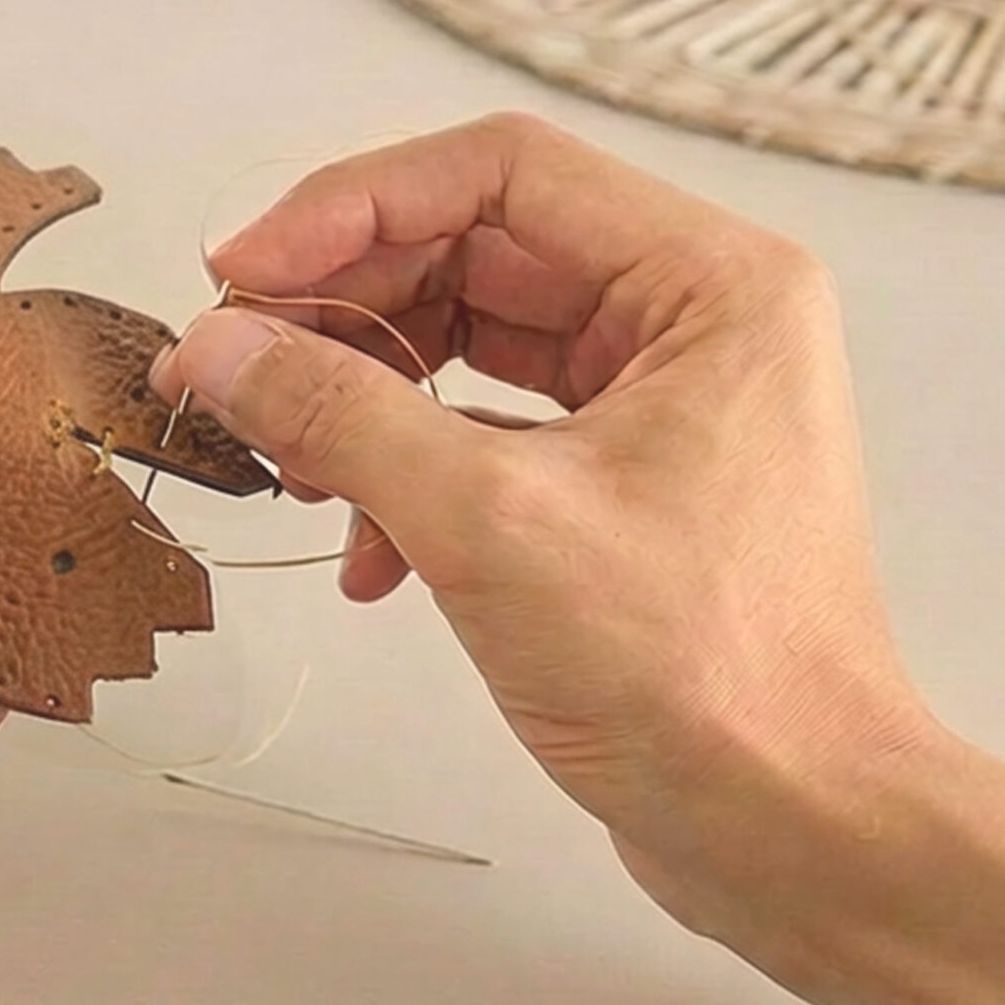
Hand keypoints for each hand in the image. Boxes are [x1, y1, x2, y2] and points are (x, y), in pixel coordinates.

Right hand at [153, 114, 1004, 1004]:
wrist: (792, 831)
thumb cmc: (695, 673)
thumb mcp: (489, 522)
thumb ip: (338, 413)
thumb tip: (213, 343)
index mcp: (709, 283)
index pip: (498, 172)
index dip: (350, 207)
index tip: (239, 274)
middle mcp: (693, 321)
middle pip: (473, 252)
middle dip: (344, 313)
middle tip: (235, 372)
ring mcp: (659, 406)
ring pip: (467, 345)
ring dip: (364, 401)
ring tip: (295, 474)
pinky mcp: (621, 490)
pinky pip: (483, 433)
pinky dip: (407, 477)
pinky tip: (367, 561)